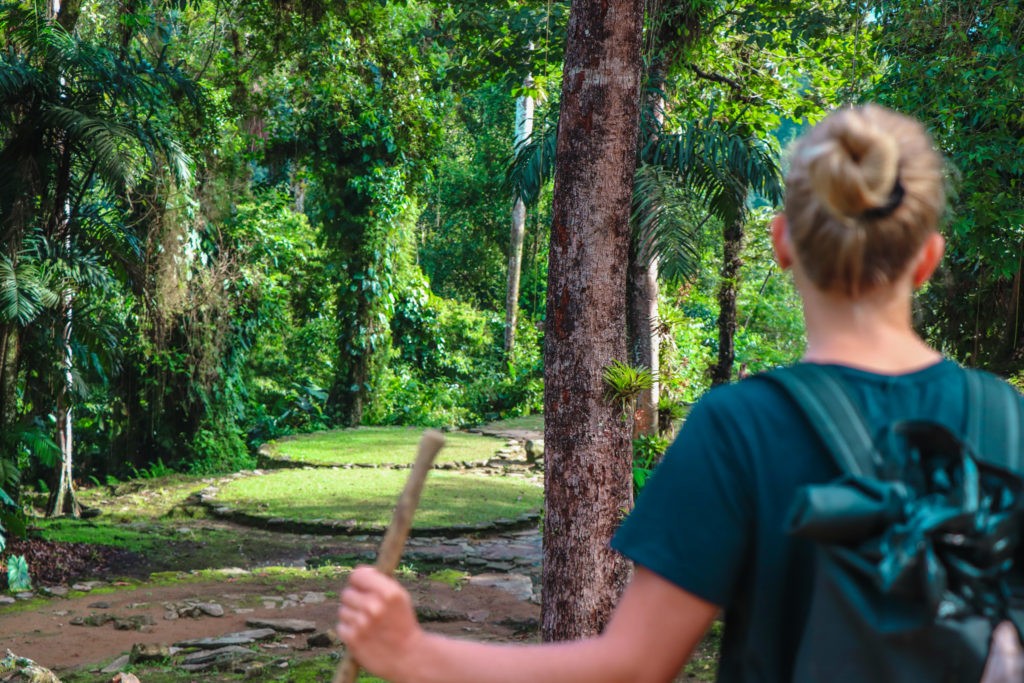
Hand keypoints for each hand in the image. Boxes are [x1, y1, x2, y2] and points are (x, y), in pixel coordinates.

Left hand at [337, 565, 423, 680]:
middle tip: (367, 610)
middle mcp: (375, 606)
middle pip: (347, 593)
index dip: (358, 580)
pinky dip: (349, 630)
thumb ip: (380, 583)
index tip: (362, 586)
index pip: (358, 575)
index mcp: (389, 592)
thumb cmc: (402, 623)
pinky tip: (362, 635)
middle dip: (354, 600)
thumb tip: (359, 573)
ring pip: (343, 611)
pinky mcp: (353, 639)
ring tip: (367, 625)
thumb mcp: (400, 597)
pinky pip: (341, 627)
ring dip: (352, 616)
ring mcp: (362, 623)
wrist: (408, 656)